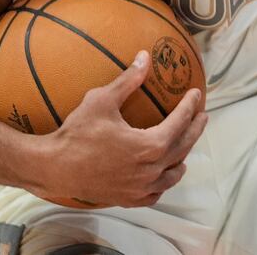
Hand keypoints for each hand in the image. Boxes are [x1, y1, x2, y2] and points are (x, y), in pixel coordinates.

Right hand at [32, 51, 208, 207]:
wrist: (54, 168)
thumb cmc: (77, 133)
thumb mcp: (102, 100)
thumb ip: (128, 80)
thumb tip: (145, 56)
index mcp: (150, 146)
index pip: (180, 123)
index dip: (190, 106)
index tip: (196, 93)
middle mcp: (150, 170)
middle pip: (183, 148)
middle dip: (195, 129)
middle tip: (201, 116)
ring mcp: (139, 188)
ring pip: (171, 175)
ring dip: (182, 158)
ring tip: (185, 145)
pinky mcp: (127, 199)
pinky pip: (154, 194)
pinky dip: (163, 184)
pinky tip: (162, 176)